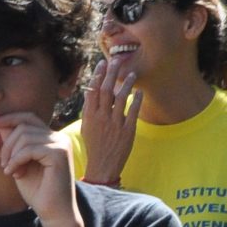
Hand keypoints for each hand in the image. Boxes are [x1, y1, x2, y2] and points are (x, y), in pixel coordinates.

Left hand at [0, 113, 76, 221]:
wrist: (52, 211)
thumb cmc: (37, 190)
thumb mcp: (18, 162)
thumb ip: (12, 144)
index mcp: (50, 138)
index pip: (29, 118)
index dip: (10, 118)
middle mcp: (58, 138)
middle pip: (23, 126)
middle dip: (7, 144)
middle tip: (4, 164)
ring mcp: (61, 144)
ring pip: (24, 136)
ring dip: (11, 155)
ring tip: (11, 171)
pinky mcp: (60, 154)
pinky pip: (29, 149)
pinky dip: (17, 160)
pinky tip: (14, 173)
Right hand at [79, 50, 139, 183]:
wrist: (102, 166)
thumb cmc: (94, 145)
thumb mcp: (86, 126)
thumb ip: (89, 109)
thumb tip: (90, 91)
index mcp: (90, 116)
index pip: (93, 91)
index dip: (98, 76)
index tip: (103, 63)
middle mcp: (101, 118)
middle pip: (106, 91)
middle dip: (111, 74)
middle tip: (117, 60)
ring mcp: (115, 124)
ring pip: (121, 99)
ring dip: (126, 84)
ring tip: (132, 73)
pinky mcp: (127, 131)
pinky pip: (133, 112)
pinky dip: (136, 100)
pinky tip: (139, 92)